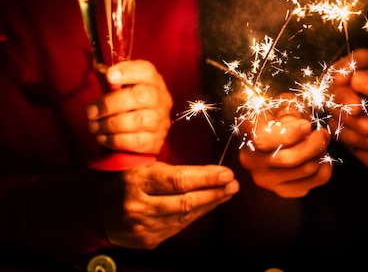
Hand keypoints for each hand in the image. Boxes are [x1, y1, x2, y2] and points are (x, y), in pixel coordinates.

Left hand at [86, 60, 172, 154]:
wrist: (142, 133)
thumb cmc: (128, 106)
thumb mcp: (121, 89)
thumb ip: (112, 80)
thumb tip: (99, 69)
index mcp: (153, 82)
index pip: (146, 71)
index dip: (128, 72)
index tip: (109, 76)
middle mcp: (161, 100)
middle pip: (142, 96)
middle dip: (111, 103)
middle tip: (90, 111)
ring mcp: (161, 121)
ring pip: (139, 120)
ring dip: (110, 124)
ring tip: (93, 126)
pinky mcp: (156, 141)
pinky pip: (136, 141)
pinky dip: (115, 140)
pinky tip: (102, 138)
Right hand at [98, 162, 238, 248]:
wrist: (95, 211)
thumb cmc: (123, 180)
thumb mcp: (139, 166)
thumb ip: (167, 168)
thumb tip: (208, 171)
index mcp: (136, 181)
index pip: (178, 180)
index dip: (206, 177)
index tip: (226, 172)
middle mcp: (139, 206)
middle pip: (185, 201)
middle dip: (214, 192)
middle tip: (233, 184)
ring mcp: (143, 227)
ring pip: (185, 216)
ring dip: (210, 204)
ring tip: (227, 192)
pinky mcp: (148, 240)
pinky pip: (179, 227)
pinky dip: (197, 215)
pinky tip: (210, 205)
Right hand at [238, 94, 332, 197]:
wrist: (273, 132)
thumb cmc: (280, 115)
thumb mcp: (283, 104)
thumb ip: (290, 114)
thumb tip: (303, 129)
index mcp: (248, 134)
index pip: (265, 140)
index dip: (291, 134)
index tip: (307, 125)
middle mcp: (251, 161)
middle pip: (289, 159)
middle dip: (314, 144)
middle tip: (322, 134)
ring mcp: (265, 179)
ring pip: (304, 171)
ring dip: (320, 155)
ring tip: (321, 144)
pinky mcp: (280, 191)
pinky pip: (310, 185)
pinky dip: (323, 172)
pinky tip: (321, 160)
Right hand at [328, 49, 367, 188]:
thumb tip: (353, 78)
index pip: (358, 59)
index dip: (346, 66)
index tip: (343, 78)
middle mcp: (367, 91)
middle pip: (337, 83)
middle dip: (343, 96)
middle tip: (356, 111)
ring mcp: (358, 113)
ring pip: (333, 107)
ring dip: (349, 119)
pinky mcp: (352, 135)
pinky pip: (337, 130)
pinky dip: (352, 137)